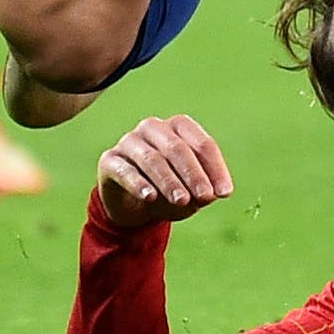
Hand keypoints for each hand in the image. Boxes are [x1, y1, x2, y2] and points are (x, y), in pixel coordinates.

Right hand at [93, 114, 232, 230]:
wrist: (132, 206)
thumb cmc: (169, 191)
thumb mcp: (191, 193)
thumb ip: (202, 191)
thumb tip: (211, 194)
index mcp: (179, 127)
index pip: (203, 144)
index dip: (215, 168)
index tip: (224, 194)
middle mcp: (154, 128)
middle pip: (177, 148)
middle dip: (193, 174)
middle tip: (204, 197)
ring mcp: (129, 141)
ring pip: (152, 159)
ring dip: (169, 181)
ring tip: (181, 201)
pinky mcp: (110, 160)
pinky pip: (125, 170)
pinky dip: (139, 184)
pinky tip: (150, 197)